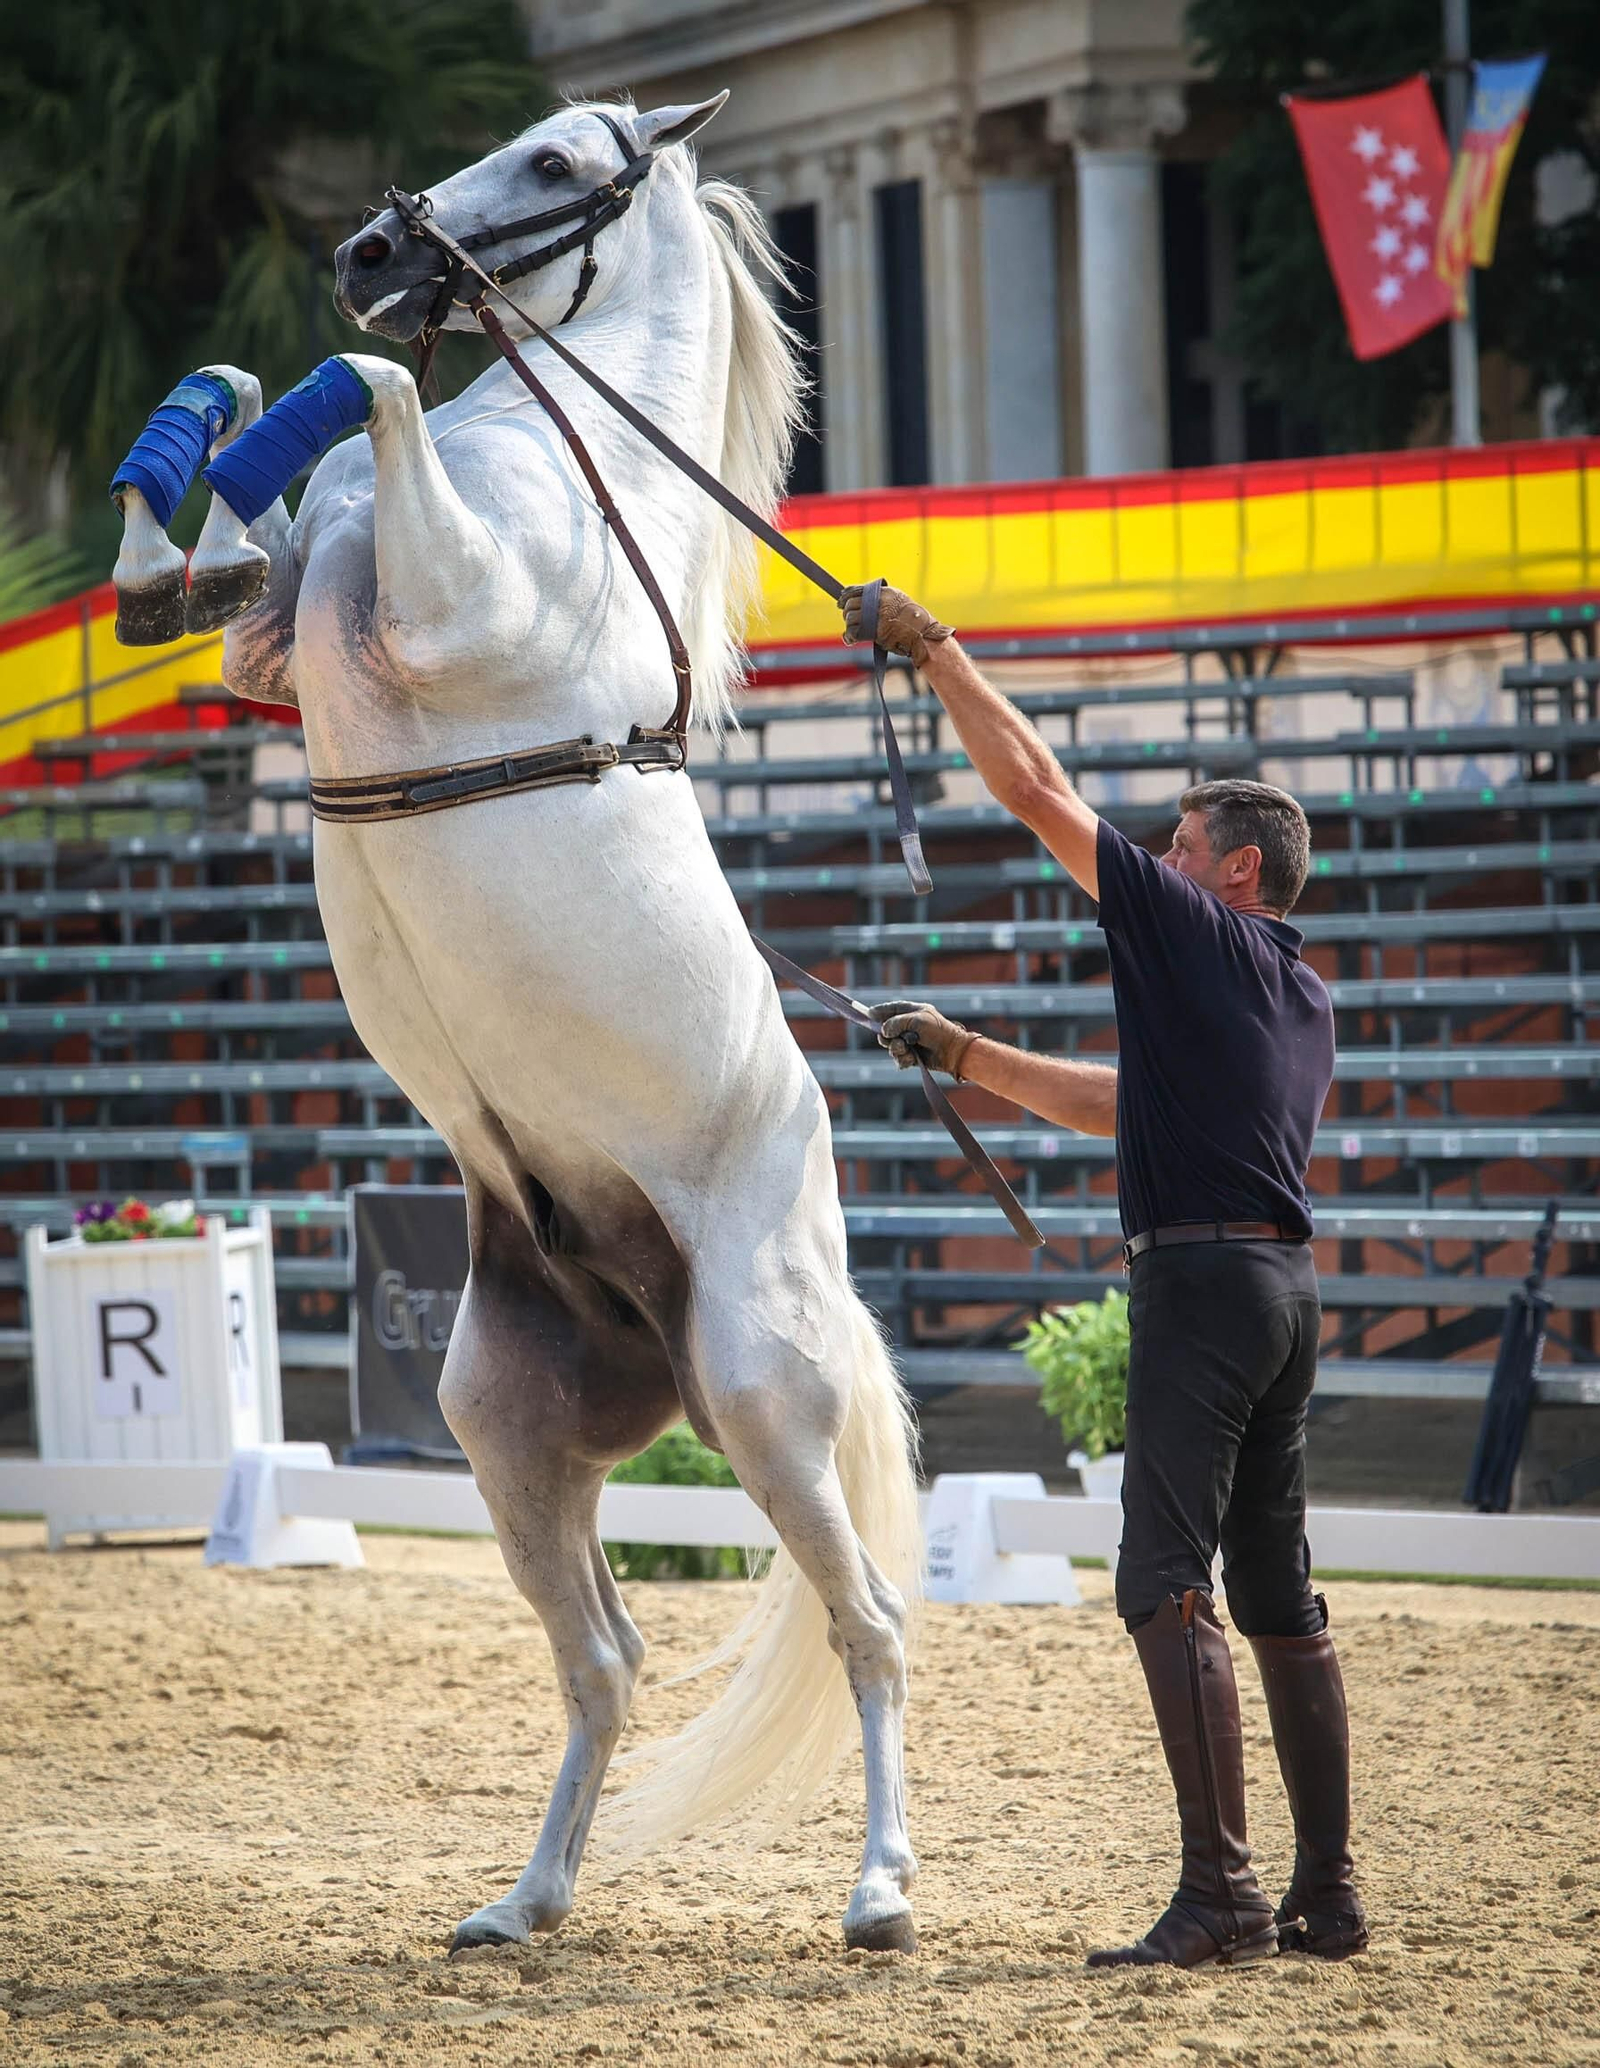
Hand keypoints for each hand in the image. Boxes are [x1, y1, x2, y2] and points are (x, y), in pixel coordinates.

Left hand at [839, 582, 953, 666]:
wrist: (922, 634)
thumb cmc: (912, 620)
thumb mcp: (899, 601)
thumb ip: (883, 599)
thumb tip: (864, 600)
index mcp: (884, 592)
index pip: (856, 590)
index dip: (845, 596)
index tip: (840, 601)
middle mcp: (878, 601)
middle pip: (851, 604)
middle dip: (847, 612)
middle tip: (849, 619)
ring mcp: (875, 615)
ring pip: (850, 618)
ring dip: (849, 625)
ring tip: (852, 631)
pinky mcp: (874, 630)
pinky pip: (853, 632)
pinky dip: (849, 637)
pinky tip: (850, 639)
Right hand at [871, 998, 976, 1079]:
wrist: (953, 1051)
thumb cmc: (938, 1031)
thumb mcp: (916, 1020)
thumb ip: (896, 1023)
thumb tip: (883, 1031)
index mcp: (913, 1012)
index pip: (892, 1009)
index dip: (880, 1011)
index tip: (869, 1014)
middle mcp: (910, 1027)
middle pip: (886, 1030)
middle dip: (886, 1036)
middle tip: (891, 1038)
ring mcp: (911, 1042)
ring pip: (891, 1046)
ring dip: (896, 1048)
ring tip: (906, 1049)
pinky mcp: (913, 1056)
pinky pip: (899, 1059)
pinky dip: (903, 1059)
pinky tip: (912, 1058)